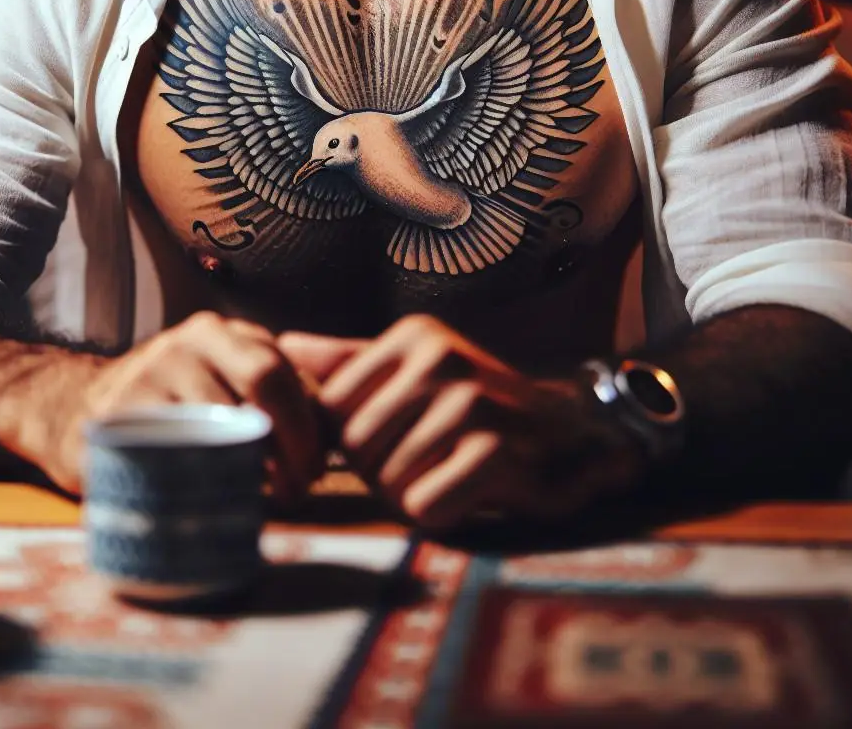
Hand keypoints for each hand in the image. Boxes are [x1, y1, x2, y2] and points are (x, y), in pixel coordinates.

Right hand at [40, 312, 325, 500]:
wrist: (71, 408)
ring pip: (224, 419)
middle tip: (298, 489)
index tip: (315, 472)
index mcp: (224, 333)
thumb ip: (271, 401)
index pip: (286, 373)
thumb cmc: (168, 409)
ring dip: (252, 470)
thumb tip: (334, 443)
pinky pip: (175, 449)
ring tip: (259, 503)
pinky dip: (201, 481)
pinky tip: (209, 500)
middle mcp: (191, 340)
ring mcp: (153, 370)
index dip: (310, 429)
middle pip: (266, 381)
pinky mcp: (119, 411)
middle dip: (294, 442)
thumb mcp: (219, 385)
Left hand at [279, 315, 647, 531]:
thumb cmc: (477, 408)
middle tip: (430, 462)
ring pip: (388, 480)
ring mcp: (471, 403)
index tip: (397, 439)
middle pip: (357, 448)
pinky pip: (424, 506)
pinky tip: (471, 492)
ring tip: (452, 472)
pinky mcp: (495, 450)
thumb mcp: (414, 373)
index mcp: (414, 338)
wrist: (571, 435)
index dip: (355, 442)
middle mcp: (441, 360)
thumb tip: (280, 344)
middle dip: (383, 472)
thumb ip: (348, 363)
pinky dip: (442, 513)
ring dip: (413, 494)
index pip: (332, 410)